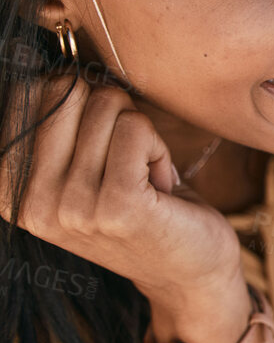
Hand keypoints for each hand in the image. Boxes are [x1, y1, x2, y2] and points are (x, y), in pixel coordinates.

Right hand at [3, 74, 244, 340]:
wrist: (188, 273)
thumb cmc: (139, 205)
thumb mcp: (78, 168)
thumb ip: (56, 125)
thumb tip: (55, 69)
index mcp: (8, 188)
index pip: (24, 94)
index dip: (74, 101)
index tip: (94, 147)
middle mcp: (31, 201)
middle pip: (67, 91)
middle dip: (111, 114)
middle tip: (126, 163)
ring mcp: (70, 207)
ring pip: (107, 106)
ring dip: (139, 136)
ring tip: (143, 180)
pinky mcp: (117, 206)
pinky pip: (137, 128)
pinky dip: (158, 148)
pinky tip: (160, 186)